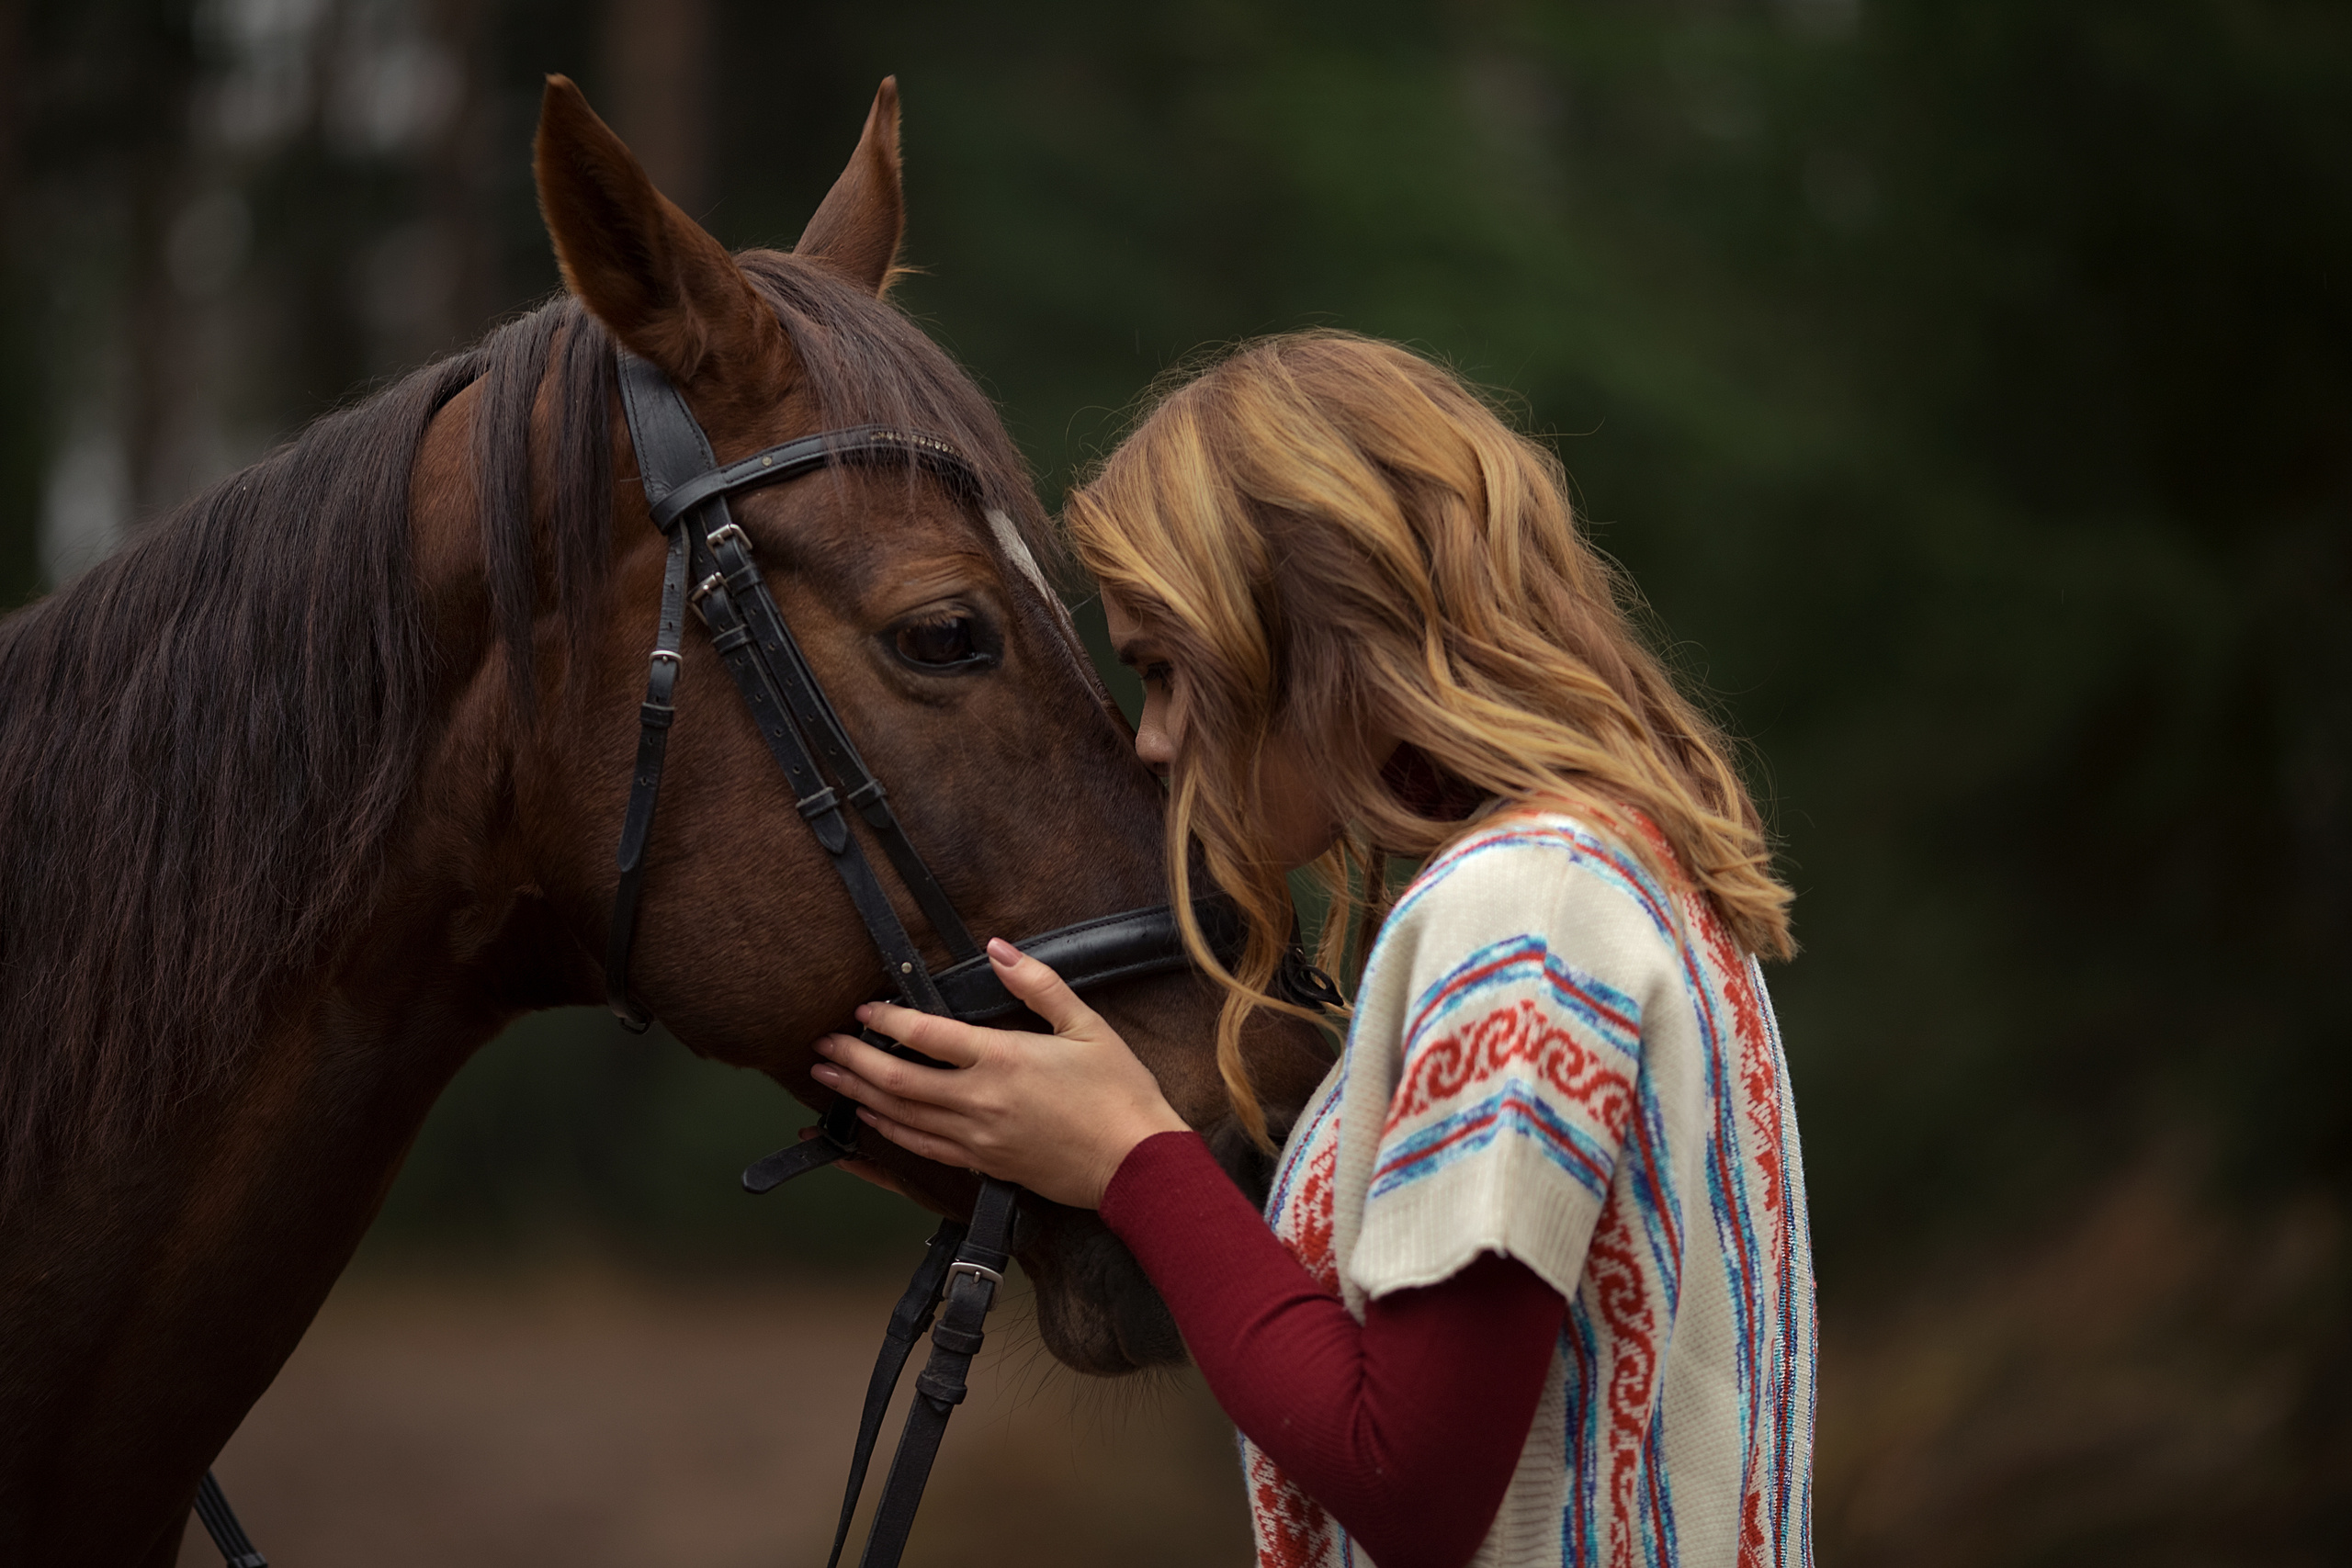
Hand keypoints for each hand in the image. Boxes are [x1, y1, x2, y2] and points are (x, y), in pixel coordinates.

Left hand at [809, 938, 1189, 1207]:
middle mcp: (980, 1100)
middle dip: (854, 1060)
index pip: (927, 1034)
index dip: (888, 1019)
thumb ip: (1037, 983)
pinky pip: (923, 1149)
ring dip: (861, 1095)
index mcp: (1004, 1059)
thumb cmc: (1118, 1092)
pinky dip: (889, 1132)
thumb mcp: (1086, 1024)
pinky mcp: (984, 1164)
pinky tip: (871, 1120)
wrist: (1136, 1164)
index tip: (863, 1009)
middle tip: (822, 1045)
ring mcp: (978, 1137)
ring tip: (829, 1077)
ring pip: (902, 1116)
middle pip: (898, 1079)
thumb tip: (999, 947)